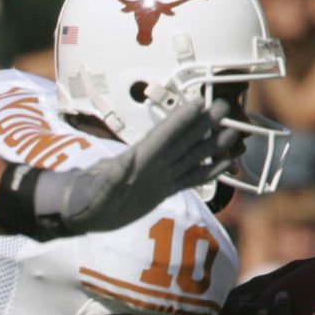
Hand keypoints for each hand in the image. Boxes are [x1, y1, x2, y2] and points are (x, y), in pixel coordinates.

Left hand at [21, 98, 242, 239]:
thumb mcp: (96, 191)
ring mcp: (159, 176)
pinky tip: (223, 165)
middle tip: (226, 107)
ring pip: (191, 157)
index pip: (165, 135)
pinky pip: (189, 178)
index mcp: (138, 159)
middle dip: (204, 124)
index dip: (182, 119)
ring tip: (234, 134)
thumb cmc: (84, 200)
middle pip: (184, 140)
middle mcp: (152, 164)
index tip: (200, 101)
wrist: (80, 213)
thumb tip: (124, 162)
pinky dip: (207, 172)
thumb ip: (110, 178)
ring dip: (211, 145)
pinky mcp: (161, 191)